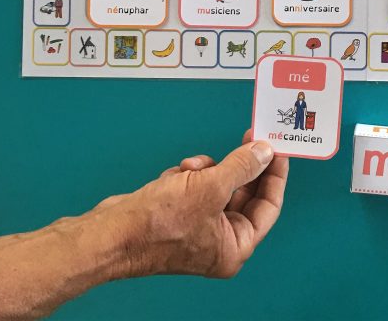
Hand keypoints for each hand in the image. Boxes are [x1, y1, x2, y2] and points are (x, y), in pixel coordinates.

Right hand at [99, 131, 288, 278]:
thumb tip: (264, 152)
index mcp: (234, 247)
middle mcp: (219, 242)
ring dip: (207, 170)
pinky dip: (189, 176)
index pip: (269, 206)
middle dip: (238, 167)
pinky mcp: (179, 216)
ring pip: (218, 185)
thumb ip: (243, 167)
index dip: (274, 175)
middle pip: (243, 193)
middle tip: (247, 140)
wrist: (111, 232)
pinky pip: (197, 187)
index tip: (277, 150)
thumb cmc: (159, 223)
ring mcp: (198, 229)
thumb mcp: (212, 186)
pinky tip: (177, 176)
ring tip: (193, 168)